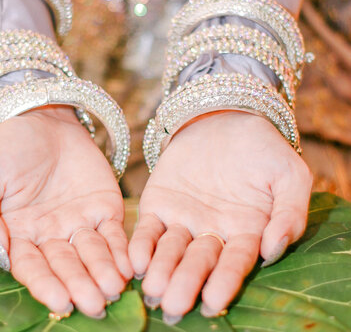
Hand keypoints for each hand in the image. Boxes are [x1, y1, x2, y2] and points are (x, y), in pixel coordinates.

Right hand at [0, 106, 132, 317]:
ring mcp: (79, 224)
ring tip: (113, 288)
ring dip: (103, 272)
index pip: (31, 266)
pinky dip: (122, 250)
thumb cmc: (8, 148)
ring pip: (93, 254)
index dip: (45, 284)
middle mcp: (50, 237)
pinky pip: (114, 234)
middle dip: (80, 285)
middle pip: (66, 266)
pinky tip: (130, 265)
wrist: (44, 119)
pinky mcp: (104, 210)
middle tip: (94, 304)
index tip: (60, 300)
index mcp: (18, 235)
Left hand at [129, 111, 311, 323]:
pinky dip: (142, 245)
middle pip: (198, 263)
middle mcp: (211, 233)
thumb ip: (290, 212)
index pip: (234, 262)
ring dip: (161, 270)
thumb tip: (273, 249)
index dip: (224, 281)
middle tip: (173, 306)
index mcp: (245, 232)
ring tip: (153, 288)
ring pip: (170, 250)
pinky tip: (136, 261)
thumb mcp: (290, 175)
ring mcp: (182, 220)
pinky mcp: (158, 205)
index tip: (213, 302)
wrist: (223, 119)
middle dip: (186, 283)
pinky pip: (148, 229)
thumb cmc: (262, 149)